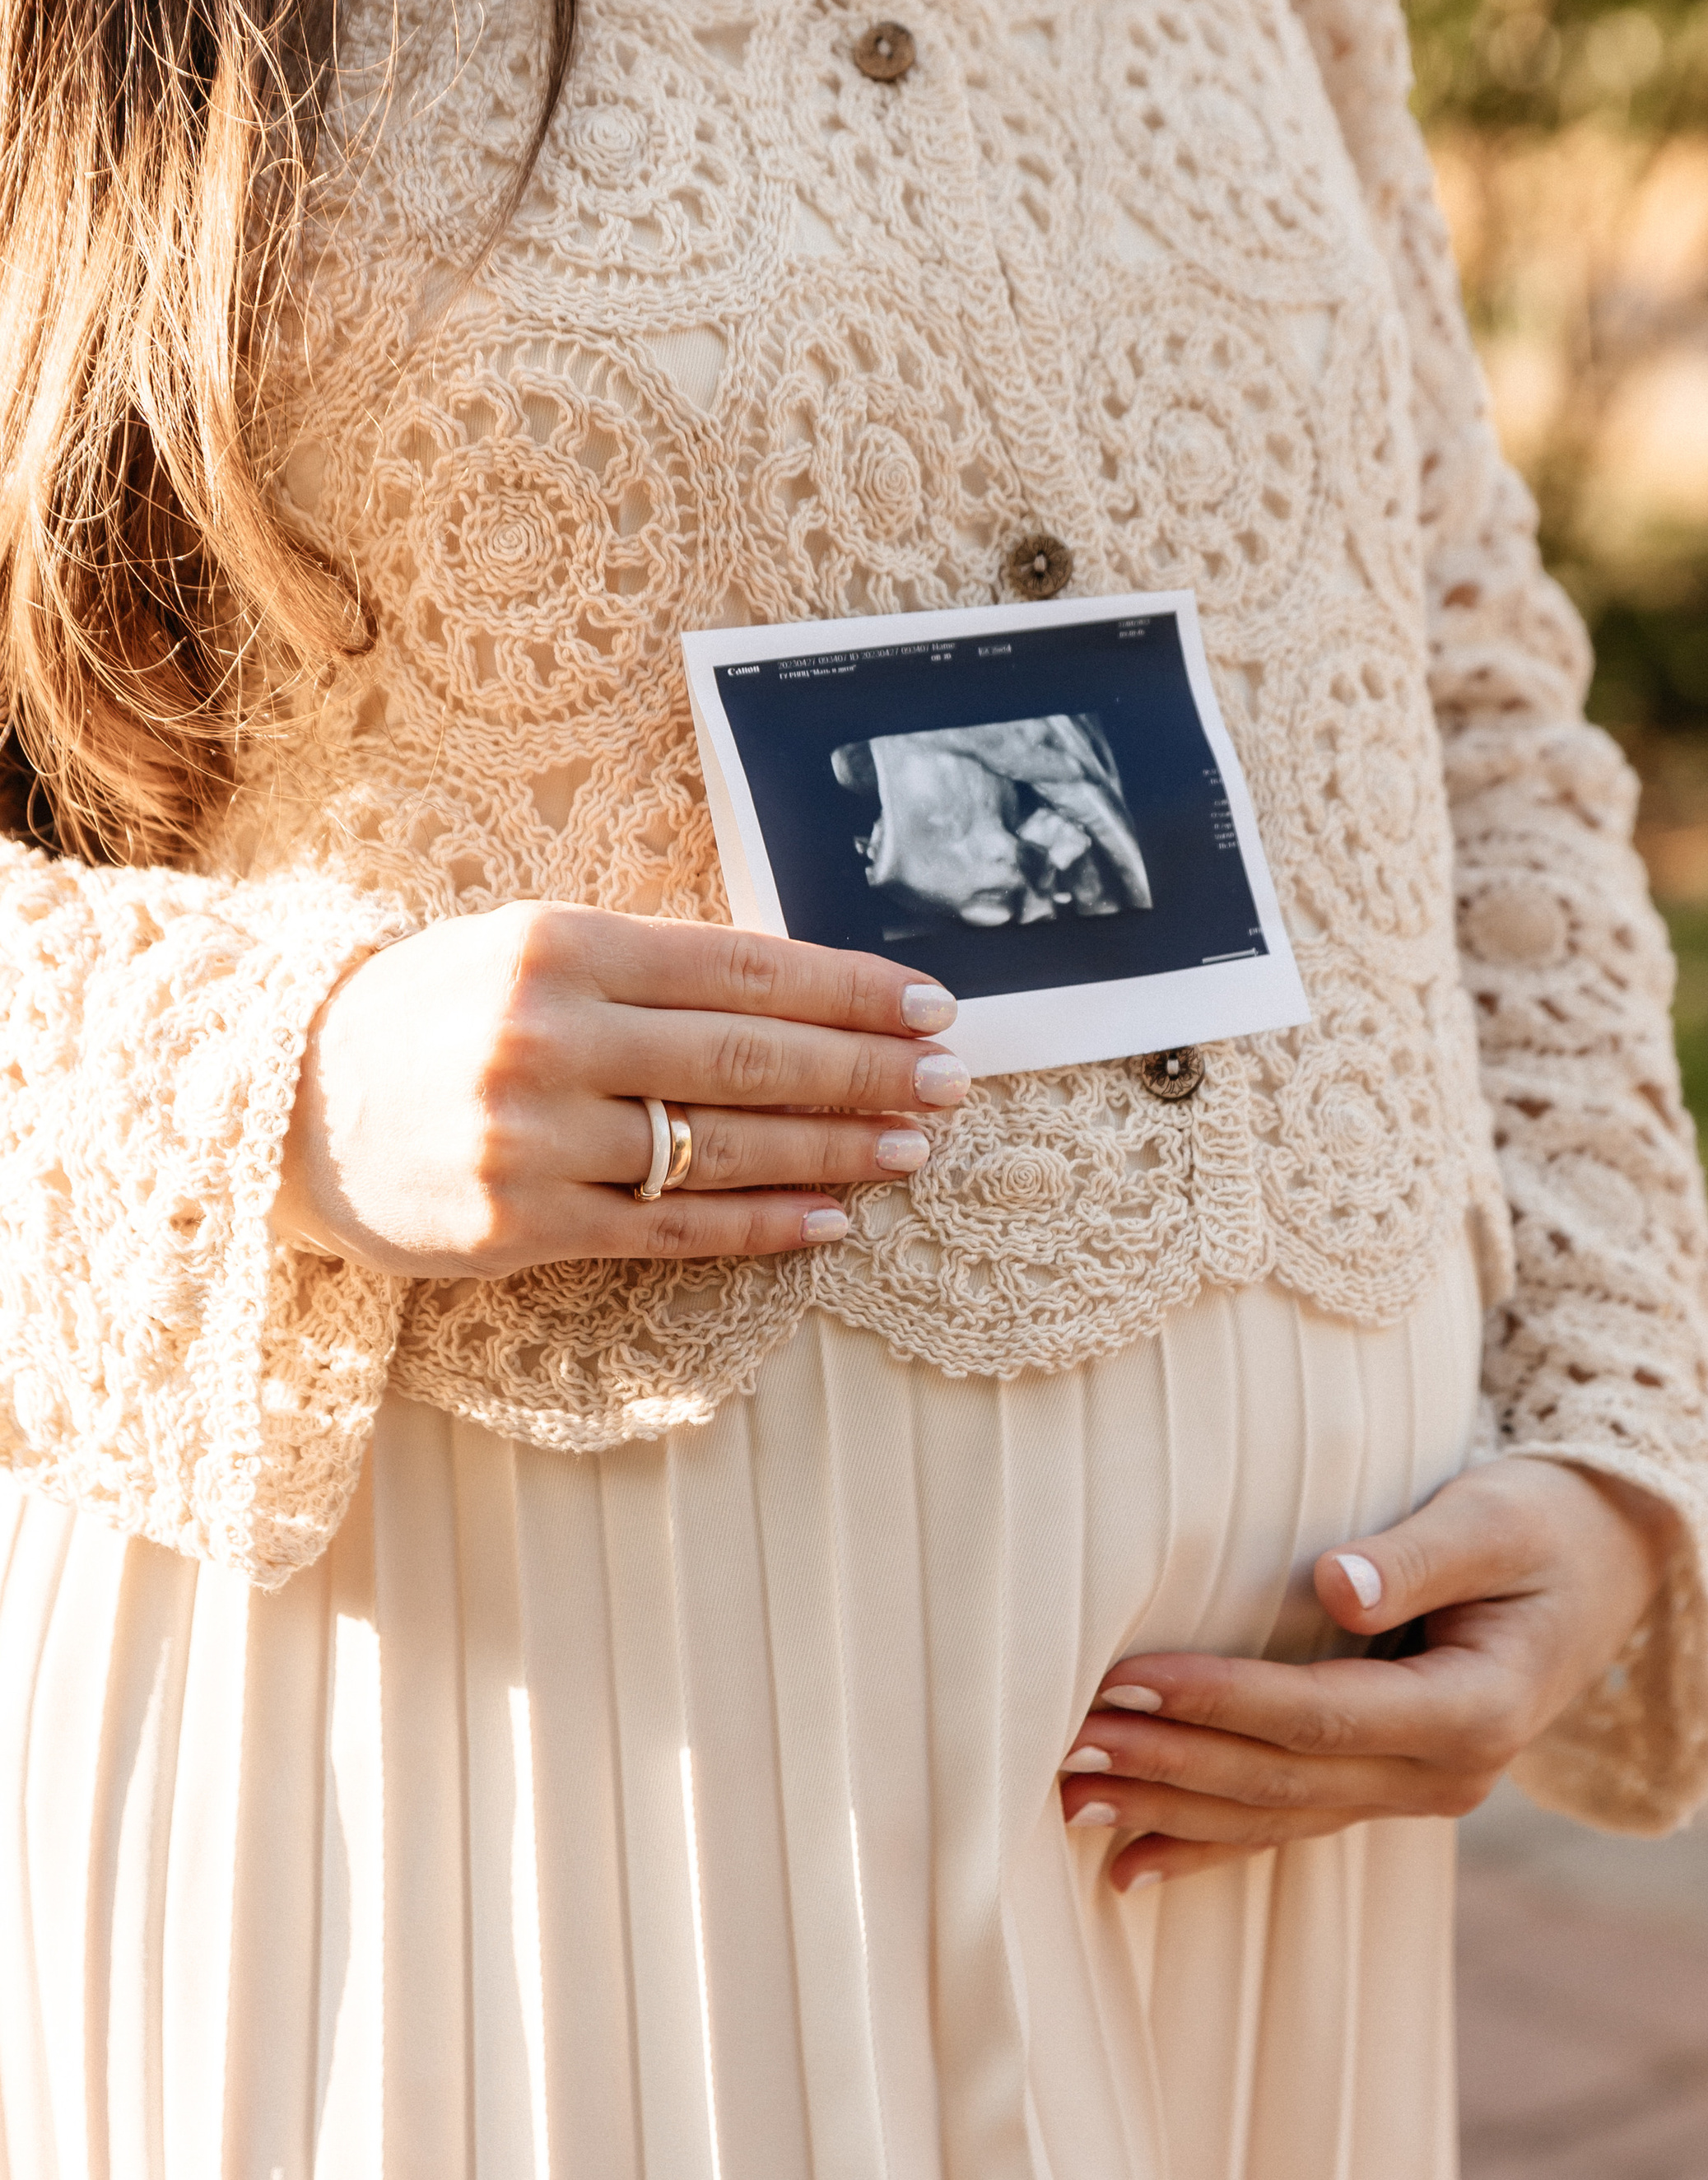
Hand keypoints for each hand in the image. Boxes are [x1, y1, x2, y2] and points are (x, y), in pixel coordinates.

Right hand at [271, 902, 967, 1276]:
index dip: (847, 990)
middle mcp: (549, 1039)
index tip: (927, 1004)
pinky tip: (832, 1218)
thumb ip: (646, 970)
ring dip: (835, 1149)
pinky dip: (764, 1226)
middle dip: (866, 1070)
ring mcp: (535, 1140)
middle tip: (952, 1078)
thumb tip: (800, 995)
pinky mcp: (523, 1227)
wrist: (283, 1104)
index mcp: (558, 948)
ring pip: (723, 1147)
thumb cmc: (430, 1014)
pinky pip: (673, 1231)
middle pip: (749, 1058)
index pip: (742, 968)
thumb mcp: (527, 952)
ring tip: (912, 1145)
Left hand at [1059, 1457, 1671, 1889]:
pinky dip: (1209, 1846)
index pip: (1322, 1715)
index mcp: (1477, 1709)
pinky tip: (1129, 1868)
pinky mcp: (1394, 1787)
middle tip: (1067, 1745)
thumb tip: (1333, 1584)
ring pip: (1278, 1816)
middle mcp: (1449, 1774)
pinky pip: (1291, 1825)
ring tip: (1070, 1800)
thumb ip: (1415, 1554)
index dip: (1223, 1701)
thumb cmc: (1544, 1521)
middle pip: (1285, 1780)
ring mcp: (1421, 1792)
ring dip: (1172, 1812)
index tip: (1129, 1679)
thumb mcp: (1494, 1517)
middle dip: (1171, 1767)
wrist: (1609, 1564)